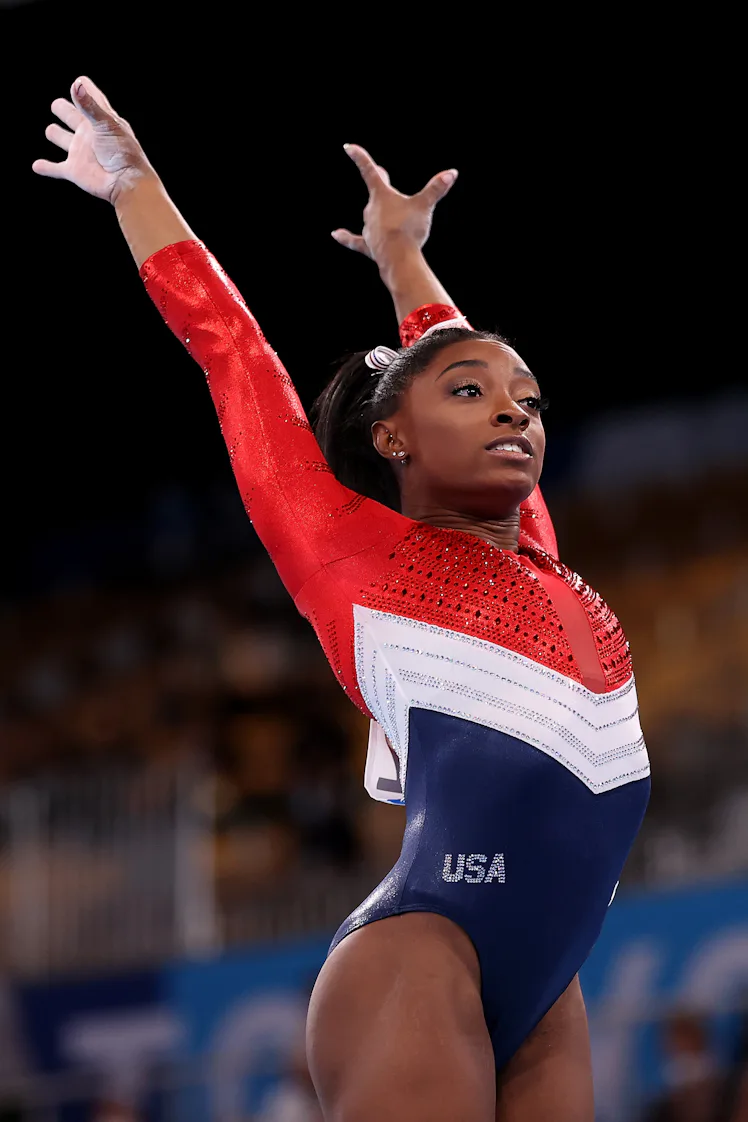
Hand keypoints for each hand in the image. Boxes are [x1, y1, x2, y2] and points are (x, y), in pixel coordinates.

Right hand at [32, 76, 152, 203]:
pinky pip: (55, 169)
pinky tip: (37, 166)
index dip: (84, 88)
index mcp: (99, 119)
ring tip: (51, 131)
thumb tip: (76, 85)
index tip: (80, 81)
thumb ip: (89, 105)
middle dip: (64, 109)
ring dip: (56, 134)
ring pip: (62, 139)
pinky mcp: (74, 170)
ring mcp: (80, 152)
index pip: (90, 98)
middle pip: (71, 116)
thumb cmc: (123, 152)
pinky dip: (46, 168)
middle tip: (57, 105)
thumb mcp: (107, 125)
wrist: (127, 182)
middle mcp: (88, 134)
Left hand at [332, 145, 457, 269]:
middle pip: (375, 194)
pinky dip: (345, 237)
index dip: (359, 157)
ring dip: (380, 214)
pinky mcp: (368, 246)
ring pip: (373, 217)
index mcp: (382, 195)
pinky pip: (354, 240)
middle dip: (380, 185)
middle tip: (381, 171)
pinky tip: (335, 234)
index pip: (369, 171)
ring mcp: (369, 229)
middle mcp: (371, 210)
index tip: (347, 147)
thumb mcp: (425, 206)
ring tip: (393, 218)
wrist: (398, 258)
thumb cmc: (409, 229)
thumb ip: (436, 188)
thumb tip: (452, 173)